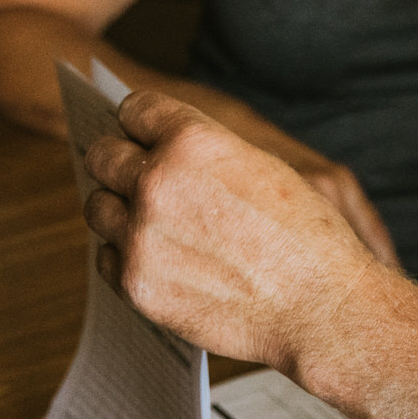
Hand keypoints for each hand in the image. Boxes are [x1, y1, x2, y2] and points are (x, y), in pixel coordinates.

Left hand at [81, 91, 384, 371]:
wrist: (320, 308)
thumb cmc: (307, 239)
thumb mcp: (263, 166)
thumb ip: (207, 154)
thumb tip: (168, 152)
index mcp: (193, 141)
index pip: (135, 110)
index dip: (143, 123)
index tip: (144, 135)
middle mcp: (158, 182)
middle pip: (104, 155)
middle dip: (120, 162)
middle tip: (134, 176)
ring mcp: (142, 235)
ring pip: (98, 207)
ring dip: (119, 210)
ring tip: (150, 223)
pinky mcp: (137, 284)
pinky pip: (106, 257)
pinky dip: (125, 256)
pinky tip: (159, 258)